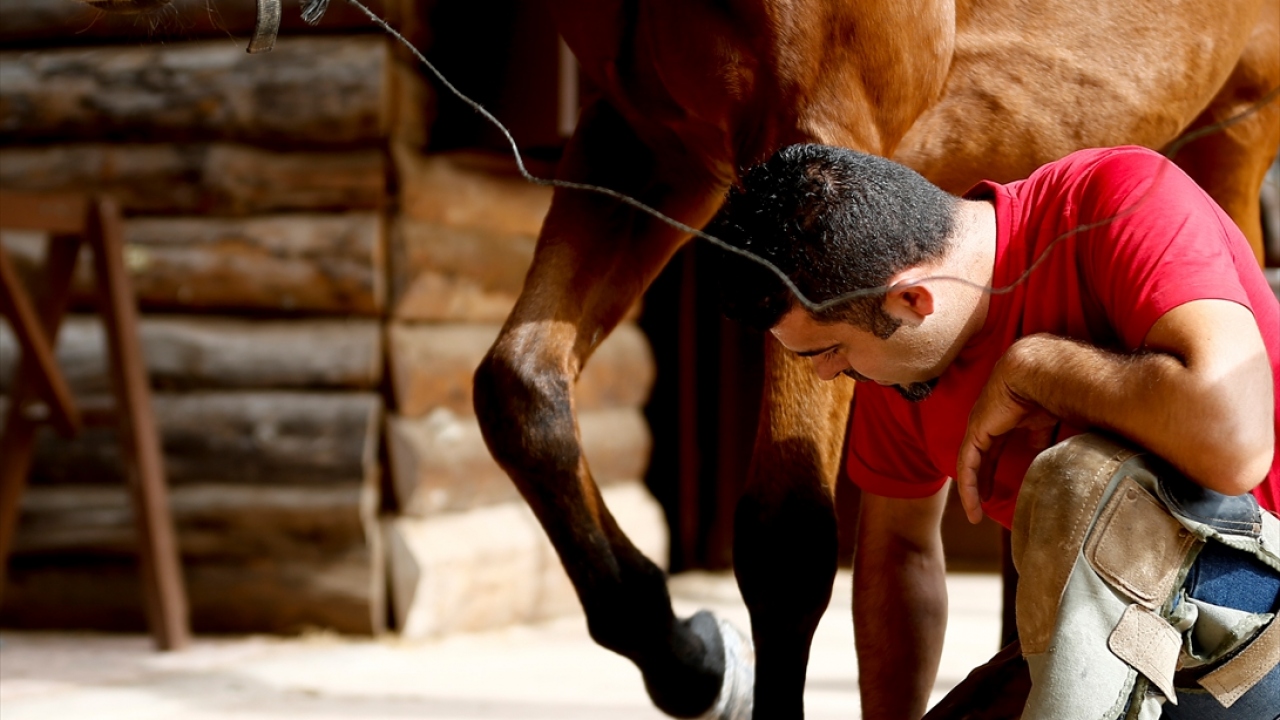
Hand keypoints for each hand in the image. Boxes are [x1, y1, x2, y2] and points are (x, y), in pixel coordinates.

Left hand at [956, 351, 1057, 523]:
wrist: (1045, 370)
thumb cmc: (1058, 388)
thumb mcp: (1050, 420)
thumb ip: (1043, 438)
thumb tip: (1046, 457)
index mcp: (1009, 412)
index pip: (999, 444)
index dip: (999, 465)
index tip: (1005, 485)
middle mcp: (991, 417)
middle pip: (983, 454)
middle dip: (983, 478)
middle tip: (985, 501)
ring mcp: (981, 423)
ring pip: (971, 463)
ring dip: (972, 489)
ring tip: (976, 514)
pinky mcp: (976, 431)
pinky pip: (968, 464)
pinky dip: (969, 486)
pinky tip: (973, 505)